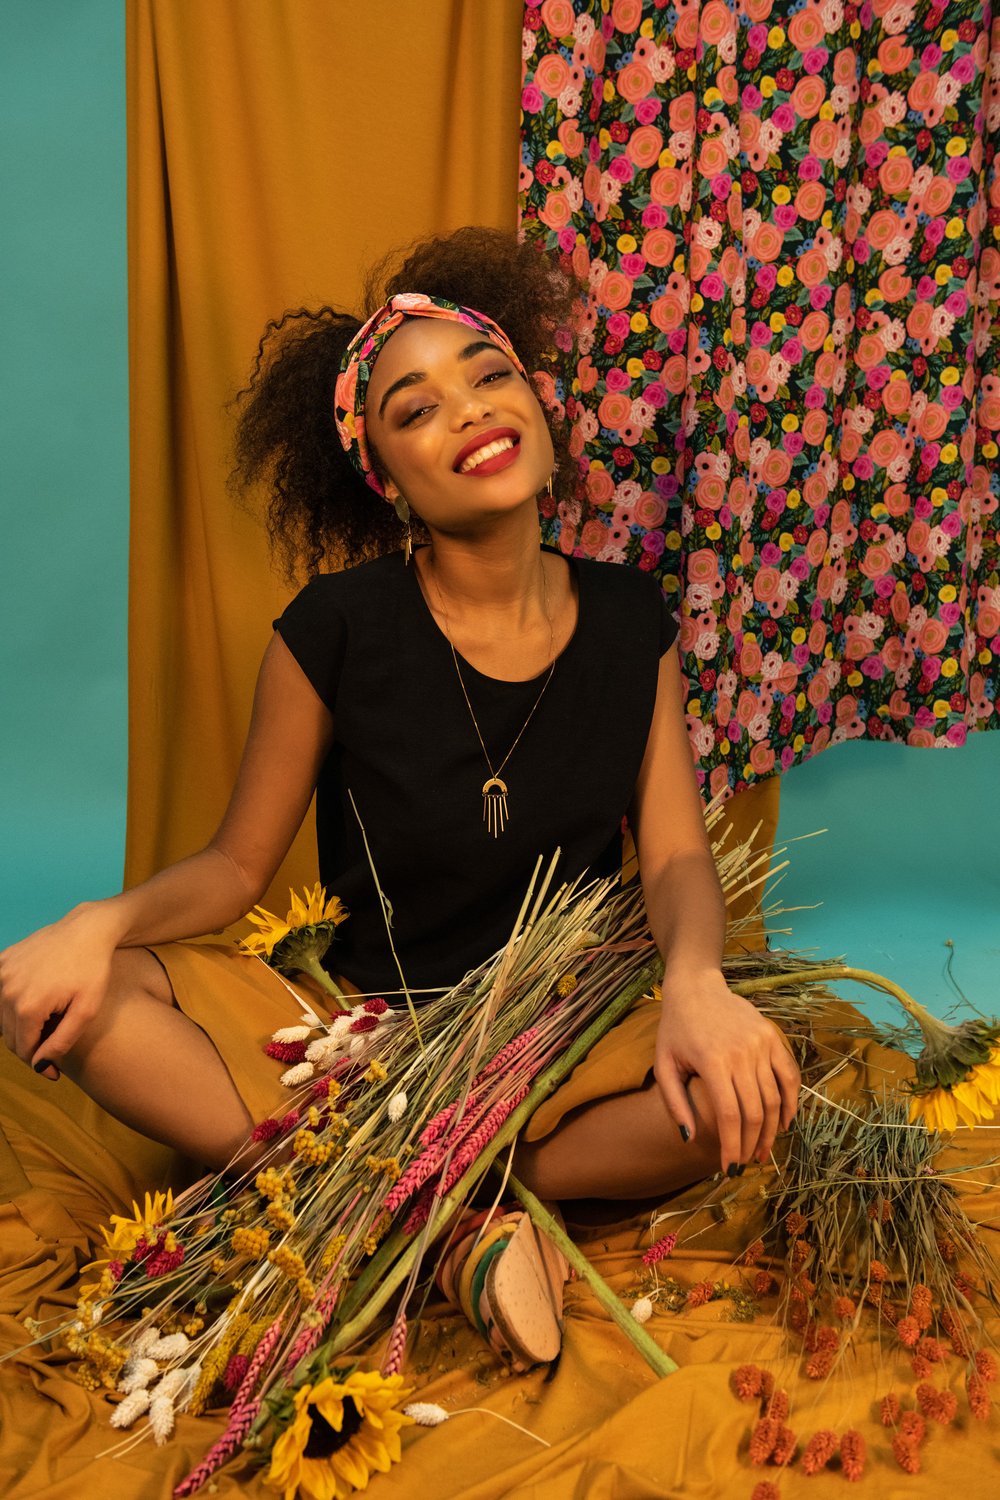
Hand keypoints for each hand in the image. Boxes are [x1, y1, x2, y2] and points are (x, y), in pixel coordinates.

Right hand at [0, 905, 120, 1079]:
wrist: (87, 929)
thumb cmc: (93, 970)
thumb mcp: (86, 1010)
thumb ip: (61, 1041)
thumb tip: (40, 1066)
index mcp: (27, 1007)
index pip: (24, 1050)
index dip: (40, 1063)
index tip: (55, 1071)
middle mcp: (7, 991)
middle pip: (10, 1036)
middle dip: (30, 1046)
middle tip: (52, 1046)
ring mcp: (2, 974)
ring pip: (3, 1018)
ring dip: (22, 1026)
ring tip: (48, 1024)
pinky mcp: (2, 961)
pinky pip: (2, 994)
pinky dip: (15, 1004)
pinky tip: (38, 1002)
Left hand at [654, 968, 799, 1174]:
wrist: (697, 987)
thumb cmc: (676, 1028)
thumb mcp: (664, 1064)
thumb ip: (675, 1102)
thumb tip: (689, 1139)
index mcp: (713, 1061)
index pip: (729, 1115)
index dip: (731, 1145)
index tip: (729, 1167)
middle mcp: (742, 1053)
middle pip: (755, 1111)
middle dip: (751, 1144)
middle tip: (746, 1163)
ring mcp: (761, 1044)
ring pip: (774, 1098)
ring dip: (772, 1130)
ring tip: (763, 1150)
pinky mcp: (773, 1037)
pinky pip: (789, 1075)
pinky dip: (790, 1102)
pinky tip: (784, 1122)